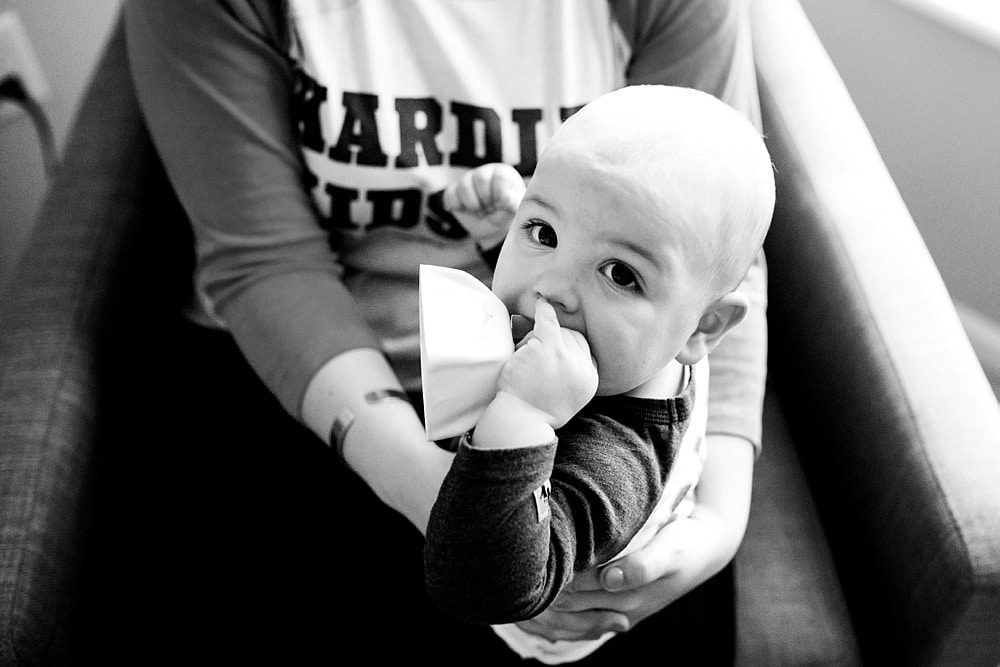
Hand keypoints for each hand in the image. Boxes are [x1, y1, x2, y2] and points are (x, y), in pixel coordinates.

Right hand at [442, 163, 524, 245]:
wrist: (490, 228)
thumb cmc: (504, 215)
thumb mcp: (514, 211)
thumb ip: (514, 204)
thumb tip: (507, 199)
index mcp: (502, 173)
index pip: (500, 177)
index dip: (500, 195)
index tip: (502, 205)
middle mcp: (484, 172)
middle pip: (480, 178)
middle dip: (486, 201)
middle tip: (490, 209)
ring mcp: (467, 180)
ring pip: (463, 187)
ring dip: (472, 206)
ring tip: (479, 211)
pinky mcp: (454, 191)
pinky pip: (450, 195)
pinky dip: (458, 207)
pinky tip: (466, 210)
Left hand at [497, 299, 597, 428]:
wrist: (520, 422)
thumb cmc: (535, 410)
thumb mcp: (566, 398)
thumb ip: (572, 375)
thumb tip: (567, 348)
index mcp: (590, 381)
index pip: (585, 352)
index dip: (569, 348)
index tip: (557, 352)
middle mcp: (582, 368)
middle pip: (572, 338)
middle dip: (553, 344)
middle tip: (535, 364)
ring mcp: (565, 356)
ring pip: (554, 334)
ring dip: (535, 344)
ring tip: (526, 367)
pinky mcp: (547, 348)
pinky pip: (548, 322)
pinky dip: (544, 311)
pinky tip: (541, 303)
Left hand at [515, 433, 753, 640]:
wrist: (704, 549)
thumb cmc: (685, 542)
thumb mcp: (672, 549)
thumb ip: (643, 565)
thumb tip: (609, 578)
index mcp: (627, 596)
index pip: (572, 595)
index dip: (552, 576)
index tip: (537, 551)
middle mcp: (618, 610)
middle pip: (565, 607)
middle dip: (544, 587)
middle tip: (521, 556)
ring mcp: (617, 612)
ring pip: (568, 614)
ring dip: (547, 598)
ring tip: (529, 569)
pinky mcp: (616, 606)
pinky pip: (579, 615)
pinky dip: (558, 607)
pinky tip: (546, 586)